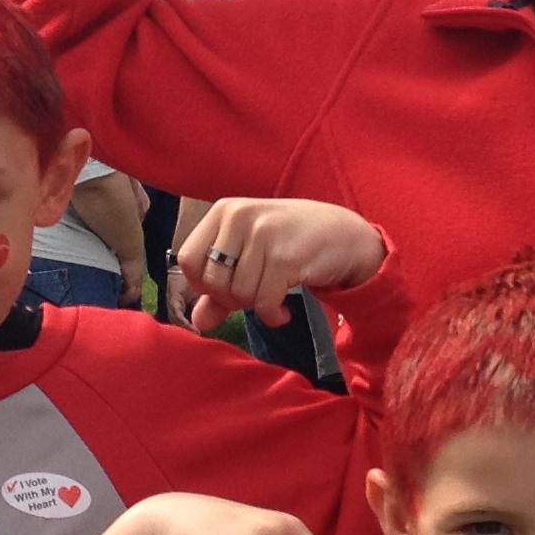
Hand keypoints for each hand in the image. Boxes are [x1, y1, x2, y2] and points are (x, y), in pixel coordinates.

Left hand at [178, 198, 383, 332]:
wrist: (346, 236)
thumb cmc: (292, 243)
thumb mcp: (252, 257)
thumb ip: (220, 289)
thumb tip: (197, 323)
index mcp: (225, 211)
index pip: (188, 260)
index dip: (203, 285)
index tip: (228, 289)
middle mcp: (240, 216)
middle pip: (212, 281)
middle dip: (232, 300)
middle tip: (255, 296)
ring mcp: (264, 234)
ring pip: (239, 294)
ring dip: (256, 308)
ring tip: (273, 300)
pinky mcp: (286, 257)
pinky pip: (264, 302)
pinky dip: (272, 315)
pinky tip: (284, 310)